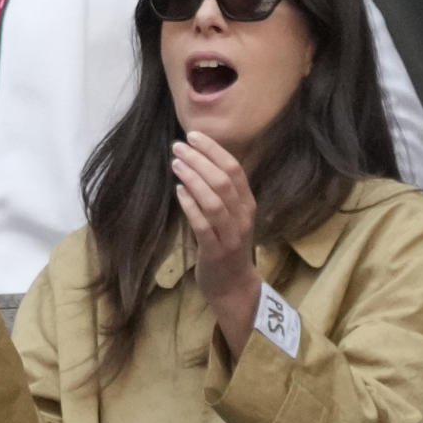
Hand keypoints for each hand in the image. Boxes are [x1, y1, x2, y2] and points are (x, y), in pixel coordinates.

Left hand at [171, 133, 257, 294]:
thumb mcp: (231, 216)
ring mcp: (231, 235)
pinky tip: (178, 191)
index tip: (193, 135)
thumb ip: (221, 192)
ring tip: (175, 164)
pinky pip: (203, 224)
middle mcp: (243, 217)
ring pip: (214, 200)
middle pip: (223, 181)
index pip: (234, 169)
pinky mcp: (216, 251)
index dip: (213, 150)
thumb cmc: (228, 245)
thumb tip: (198, 160)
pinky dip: (190, 205)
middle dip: (199, 160)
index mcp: (247, 204)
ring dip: (193, 179)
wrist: (233, 287)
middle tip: (177, 147)